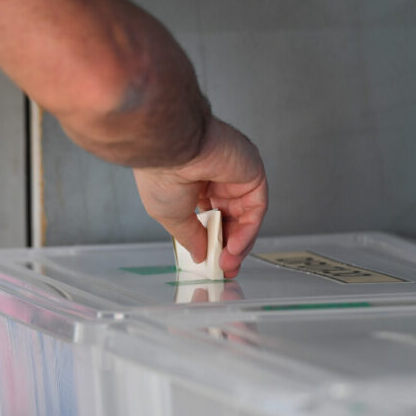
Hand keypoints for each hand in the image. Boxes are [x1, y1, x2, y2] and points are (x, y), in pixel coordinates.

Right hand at [133, 117, 267, 277]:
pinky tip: (233, 247)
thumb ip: (190, 236)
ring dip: (238, 244)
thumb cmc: (161, 173)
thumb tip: (199, 255)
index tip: (212, 264)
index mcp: (193, 185)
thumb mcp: (171, 217)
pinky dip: (247, 231)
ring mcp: (236, 176)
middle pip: (232, 220)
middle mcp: (216, 180)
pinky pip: (255, 209)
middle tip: (224, 268)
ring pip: (246, 217)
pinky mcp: (252, 173)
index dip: (213, 243)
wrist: (171, 147)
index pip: (211, 218)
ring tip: (226, 263)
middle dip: (228, 248)